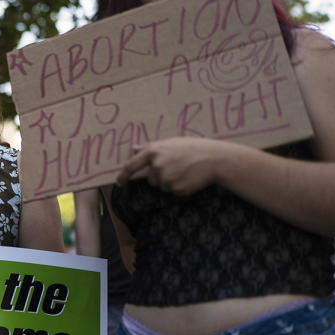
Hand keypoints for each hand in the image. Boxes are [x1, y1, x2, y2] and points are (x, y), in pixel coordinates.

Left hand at [116, 137, 234, 194]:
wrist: (215, 159)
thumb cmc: (194, 148)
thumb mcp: (171, 142)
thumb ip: (151, 146)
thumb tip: (133, 148)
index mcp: (153, 151)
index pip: (131, 166)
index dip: (123, 175)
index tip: (119, 182)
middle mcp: (157, 165)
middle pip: (150, 179)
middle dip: (161, 176)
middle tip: (178, 167)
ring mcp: (166, 178)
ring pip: (162, 186)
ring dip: (171, 182)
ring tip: (185, 171)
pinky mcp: (175, 188)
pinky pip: (173, 192)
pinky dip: (180, 187)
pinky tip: (189, 178)